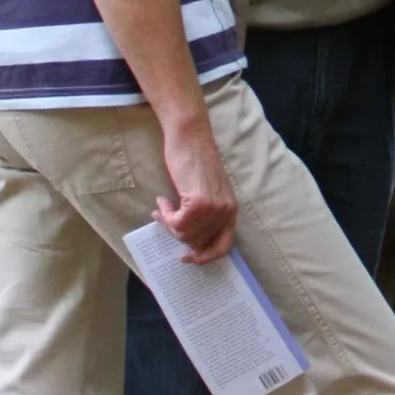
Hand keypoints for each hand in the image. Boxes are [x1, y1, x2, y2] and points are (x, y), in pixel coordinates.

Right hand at [155, 119, 238, 263]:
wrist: (190, 137)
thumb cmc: (195, 161)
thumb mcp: (207, 192)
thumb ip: (204, 214)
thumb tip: (188, 240)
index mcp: (231, 210)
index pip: (224, 246)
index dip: (205, 257)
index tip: (188, 257)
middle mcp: (226, 211)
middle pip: (197, 243)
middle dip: (177, 234)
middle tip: (165, 219)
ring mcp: (214, 208)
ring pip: (184, 235)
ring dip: (169, 223)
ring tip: (164, 207)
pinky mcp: (198, 202)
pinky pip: (176, 224)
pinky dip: (165, 215)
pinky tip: (163, 202)